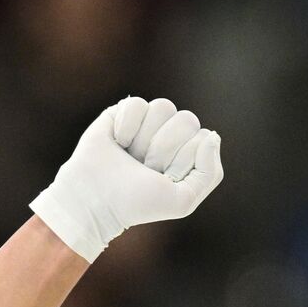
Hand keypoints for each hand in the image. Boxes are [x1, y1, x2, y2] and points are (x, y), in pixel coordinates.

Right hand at [29, 96, 223, 262]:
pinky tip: (118, 142)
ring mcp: (149, 121)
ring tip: (132, 155)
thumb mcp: (184, 199)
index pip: (203, 138)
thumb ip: (210, 172)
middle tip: (146, 167)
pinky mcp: (124, 111)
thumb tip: (211, 135)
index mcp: (191, 152)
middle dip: (164, 149)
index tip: (163, 178)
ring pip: (164, 107)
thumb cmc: (140, 203)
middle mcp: (173, 133)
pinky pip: (138, 103)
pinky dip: (126, 126)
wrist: (96, 200)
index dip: (182, 161)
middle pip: (187, 119)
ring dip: (145, 137)